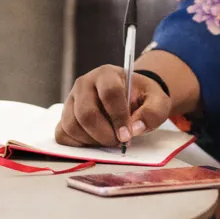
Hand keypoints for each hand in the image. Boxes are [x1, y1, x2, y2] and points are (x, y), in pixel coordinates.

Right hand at [55, 65, 172, 147]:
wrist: (129, 96)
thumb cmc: (141, 97)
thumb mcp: (157, 100)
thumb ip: (152, 113)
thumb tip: (134, 129)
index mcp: (107, 74)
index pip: (109, 93)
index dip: (118, 117)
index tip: (127, 136)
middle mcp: (84, 83)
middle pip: (86, 113)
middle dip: (104, 134)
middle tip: (118, 142)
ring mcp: (71, 99)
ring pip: (72, 125)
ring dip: (92, 140)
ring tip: (108, 140)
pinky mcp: (64, 115)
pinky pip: (62, 134)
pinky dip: (77, 144)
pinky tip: (94, 141)